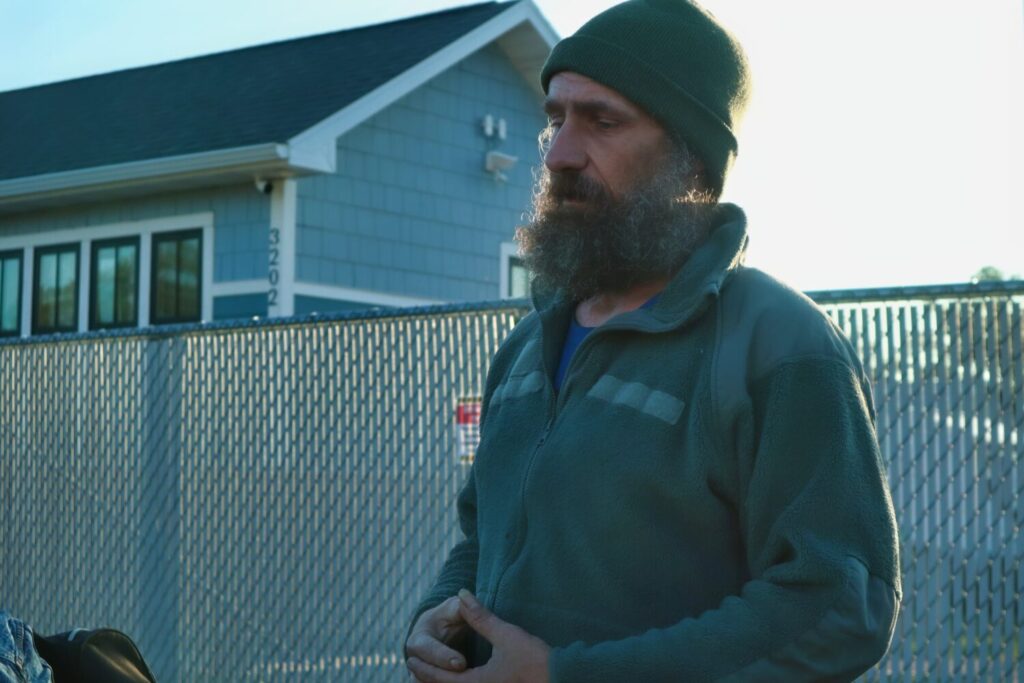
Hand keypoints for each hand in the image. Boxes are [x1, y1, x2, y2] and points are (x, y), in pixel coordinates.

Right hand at [405, 596, 470, 677]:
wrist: (442, 632)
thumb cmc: (449, 617)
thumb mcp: (453, 609)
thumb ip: (460, 607)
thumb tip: (466, 597)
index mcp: (418, 641)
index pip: (427, 651)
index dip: (443, 657)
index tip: (462, 663)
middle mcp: (415, 661)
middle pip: (423, 674)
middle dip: (443, 676)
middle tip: (464, 674)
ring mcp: (420, 675)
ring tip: (464, 682)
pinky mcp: (429, 682)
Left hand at [406, 589, 550, 682]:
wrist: (563, 677)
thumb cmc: (535, 659)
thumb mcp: (505, 635)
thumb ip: (480, 616)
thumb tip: (463, 594)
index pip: (440, 678)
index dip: (424, 668)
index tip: (409, 660)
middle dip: (428, 680)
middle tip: (412, 670)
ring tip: (431, 676)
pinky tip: (463, 678)